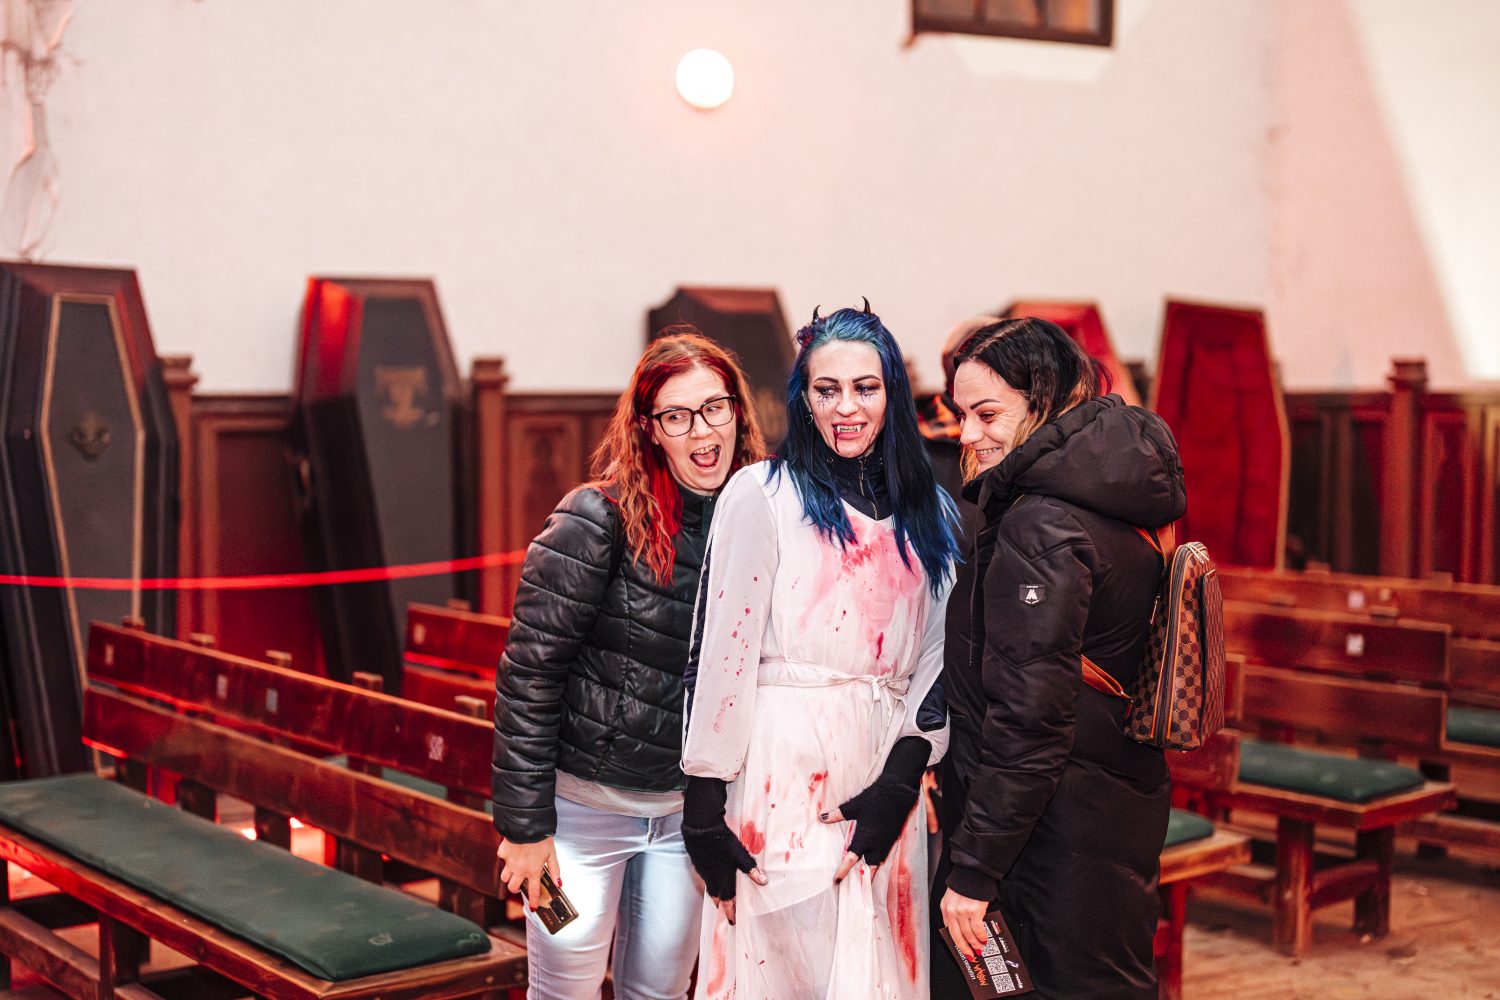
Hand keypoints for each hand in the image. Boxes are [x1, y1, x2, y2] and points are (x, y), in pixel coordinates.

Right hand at [496, 836, 558, 910]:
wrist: (527, 824)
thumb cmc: (541, 838)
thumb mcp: (552, 853)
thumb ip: (555, 869)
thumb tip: (559, 883)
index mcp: (533, 871)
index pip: (533, 891)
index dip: (534, 901)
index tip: (533, 907)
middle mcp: (519, 869)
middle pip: (512, 887)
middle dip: (515, 888)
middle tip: (520, 883)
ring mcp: (509, 862)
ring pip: (504, 877)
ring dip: (509, 876)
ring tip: (515, 869)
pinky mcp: (502, 853)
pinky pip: (503, 859)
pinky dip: (507, 858)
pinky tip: (513, 851)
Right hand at [681, 819, 767, 919]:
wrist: (701, 829)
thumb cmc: (722, 843)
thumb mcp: (740, 855)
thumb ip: (750, 869)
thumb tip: (763, 881)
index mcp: (722, 879)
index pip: (727, 900)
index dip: (731, 911)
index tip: (732, 920)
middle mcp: (711, 878)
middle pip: (715, 896)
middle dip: (720, 904)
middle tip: (723, 909)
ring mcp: (702, 870)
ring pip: (708, 886)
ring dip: (714, 892)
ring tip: (717, 894)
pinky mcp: (697, 862)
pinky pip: (703, 876)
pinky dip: (708, 879)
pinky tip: (710, 873)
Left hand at [819, 736, 928, 882]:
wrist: (898, 793)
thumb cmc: (874, 798)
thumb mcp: (853, 806)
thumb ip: (838, 815)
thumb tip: (822, 818)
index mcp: (865, 837)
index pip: (852, 858)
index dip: (843, 871)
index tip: (836, 880)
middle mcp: (877, 843)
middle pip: (871, 866)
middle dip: (864, 876)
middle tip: (856, 883)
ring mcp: (887, 841)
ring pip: (880, 861)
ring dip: (872, 867)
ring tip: (865, 873)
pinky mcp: (893, 837)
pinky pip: (886, 852)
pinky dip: (879, 857)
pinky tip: (874, 855)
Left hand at [940, 887, 989, 960]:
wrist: (973, 873)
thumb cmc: (965, 885)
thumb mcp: (954, 898)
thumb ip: (955, 912)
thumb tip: (965, 929)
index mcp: (945, 907)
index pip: (948, 929)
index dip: (955, 941)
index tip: (961, 947)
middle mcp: (951, 911)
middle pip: (956, 935)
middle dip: (964, 947)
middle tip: (970, 954)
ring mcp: (962, 912)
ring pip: (967, 934)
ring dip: (974, 944)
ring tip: (979, 948)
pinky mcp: (974, 911)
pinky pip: (977, 929)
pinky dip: (981, 936)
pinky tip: (983, 939)